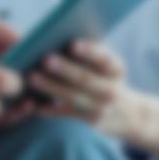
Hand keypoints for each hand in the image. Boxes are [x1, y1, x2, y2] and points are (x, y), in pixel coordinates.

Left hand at [28, 39, 143, 139]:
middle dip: (65, 69)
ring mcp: (102, 108)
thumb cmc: (104, 77)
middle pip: (86, 79)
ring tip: (33, 77)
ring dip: (52, 88)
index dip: (89, 52)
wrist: (126, 113)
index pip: (103, 59)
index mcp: (116, 69)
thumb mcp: (105, 65)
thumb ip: (88, 52)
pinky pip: (66, 114)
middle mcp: (112, 89)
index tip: (72, 45)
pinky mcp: (90, 121)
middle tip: (45, 59)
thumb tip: (55, 37)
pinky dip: (48, 108)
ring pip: (73, 97)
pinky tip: (33, 102)